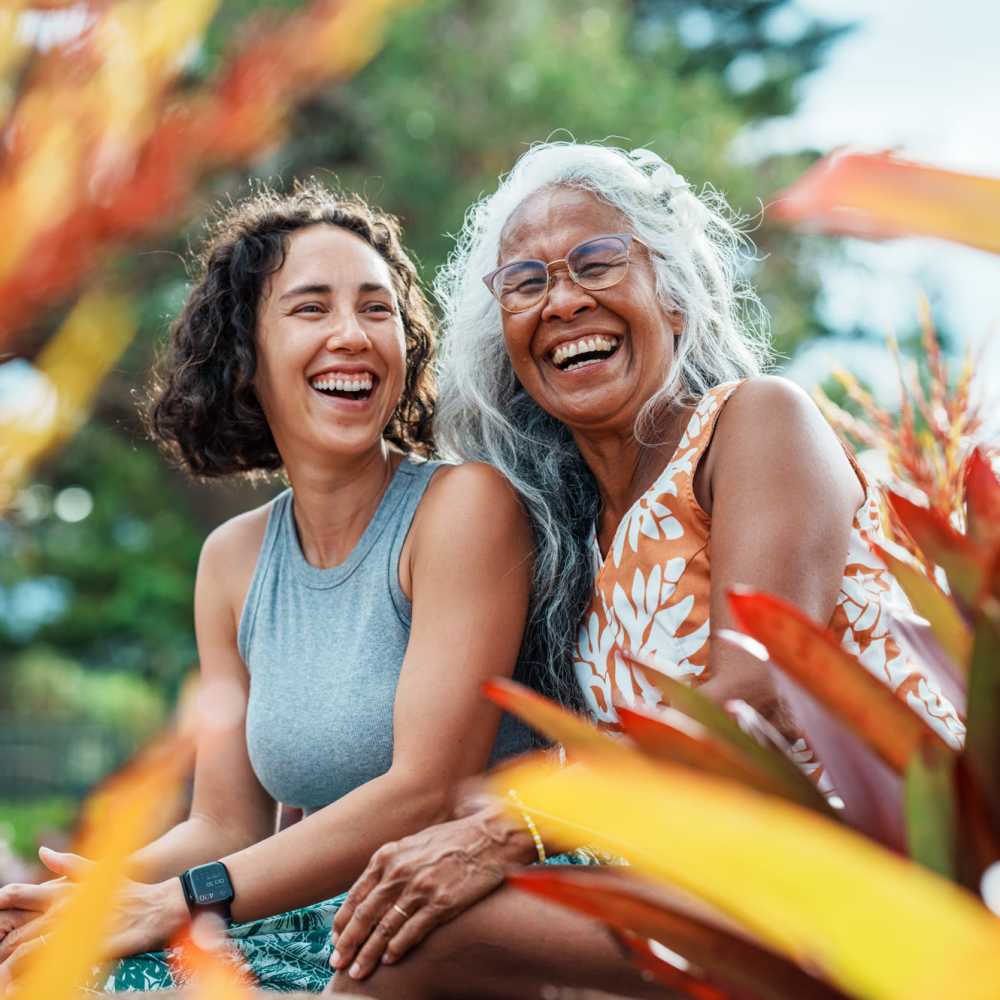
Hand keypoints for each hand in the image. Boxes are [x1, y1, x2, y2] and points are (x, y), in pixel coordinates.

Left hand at [0, 847, 188, 978]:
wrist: (163, 905)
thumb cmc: (132, 891)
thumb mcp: (101, 872)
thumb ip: (70, 864)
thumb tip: (43, 851)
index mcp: (64, 890)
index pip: (17, 898)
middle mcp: (65, 908)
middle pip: (16, 933)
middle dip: (1, 950)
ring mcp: (76, 928)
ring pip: (27, 952)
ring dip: (11, 968)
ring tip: (6, 982)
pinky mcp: (88, 947)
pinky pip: (53, 964)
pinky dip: (36, 974)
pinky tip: (32, 982)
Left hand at [330, 801, 534, 980]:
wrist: (490, 837)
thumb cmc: (452, 840)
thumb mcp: (413, 844)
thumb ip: (391, 865)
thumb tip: (372, 892)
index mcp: (388, 855)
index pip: (357, 895)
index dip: (343, 922)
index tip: (335, 940)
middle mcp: (399, 871)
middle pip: (365, 915)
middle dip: (348, 943)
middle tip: (337, 963)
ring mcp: (420, 888)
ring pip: (384, 928)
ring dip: (369, 953)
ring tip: (358, 971)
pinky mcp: (441, 903)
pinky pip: (412, 932)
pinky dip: (397, 948)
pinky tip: (389, 960)